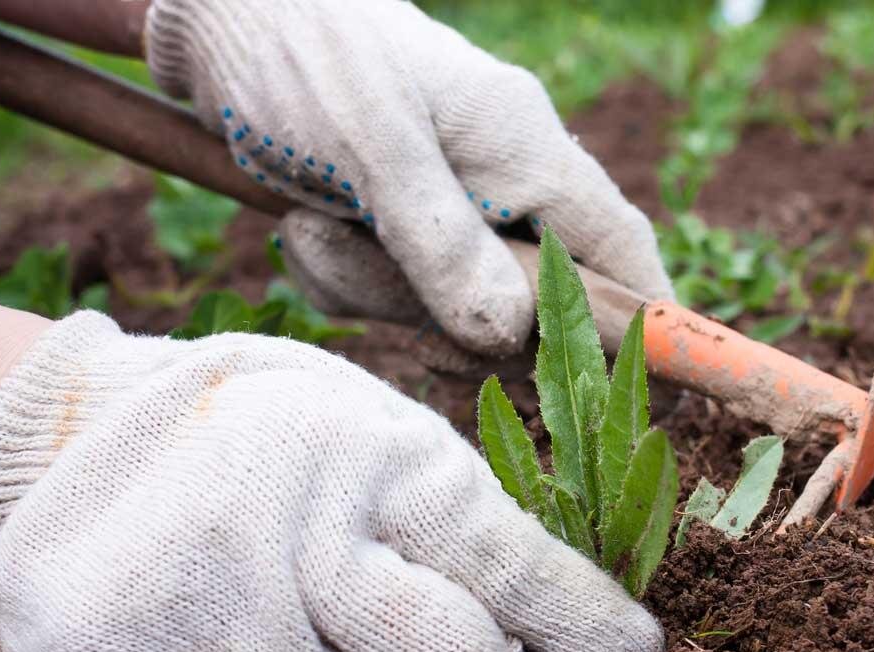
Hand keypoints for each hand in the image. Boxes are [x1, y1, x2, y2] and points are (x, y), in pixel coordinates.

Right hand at [0, 312, 662, 651]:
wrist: (92, 430)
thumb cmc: (272, 430)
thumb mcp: (376, 433)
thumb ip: (460, 523)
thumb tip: (547, 632)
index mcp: (378, 459)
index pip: (513, 567)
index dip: (585, 625)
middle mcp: (304, 541)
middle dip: (454, 650)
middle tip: (393, 594)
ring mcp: (220, 622)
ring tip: (281, 583)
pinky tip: (224, 620)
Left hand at [144, 0, 673, 354]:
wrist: (219, 11)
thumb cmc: (301, 54)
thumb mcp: (370, 148)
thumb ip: (441, 243)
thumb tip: (506, 334)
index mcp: (526, 148)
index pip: (618, 249)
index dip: (643, 323)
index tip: (654, 391)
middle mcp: (502, 178)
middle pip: (527, 300)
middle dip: (452, 320)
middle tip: (390, 298)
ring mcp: (451, 201)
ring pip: (447, 302)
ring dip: (375, 289)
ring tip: (316, 228)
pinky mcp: (400, 217)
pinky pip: (392, 287)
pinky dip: (345, 276)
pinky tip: (305, 227)